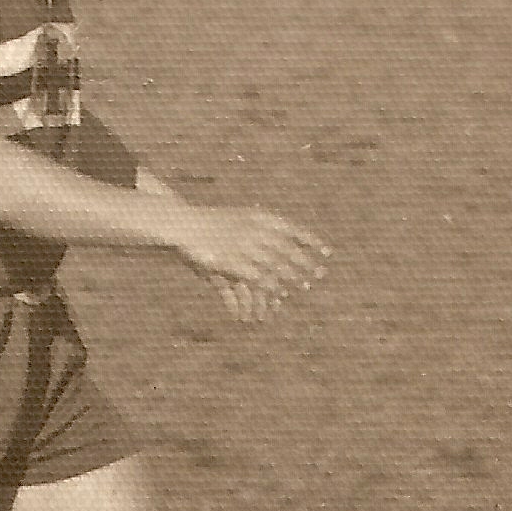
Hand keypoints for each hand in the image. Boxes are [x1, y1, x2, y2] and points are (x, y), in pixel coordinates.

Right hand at [166, 203, 329, 316]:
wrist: (184, 223)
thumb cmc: (212, 221)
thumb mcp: (239, 216)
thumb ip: (259, 222)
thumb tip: (280, 227)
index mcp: (258, 216)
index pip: (292, 229)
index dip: (311, 241)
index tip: (327, 252)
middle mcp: (254, 230)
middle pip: (286, 250)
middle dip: (305, 263)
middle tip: (320, 274)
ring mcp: (242, 246)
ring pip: (274, 266)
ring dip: (291, 277)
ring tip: (303, 286)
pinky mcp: (231, 261)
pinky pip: (256, 277)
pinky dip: (270, 286)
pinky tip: (279, 293)